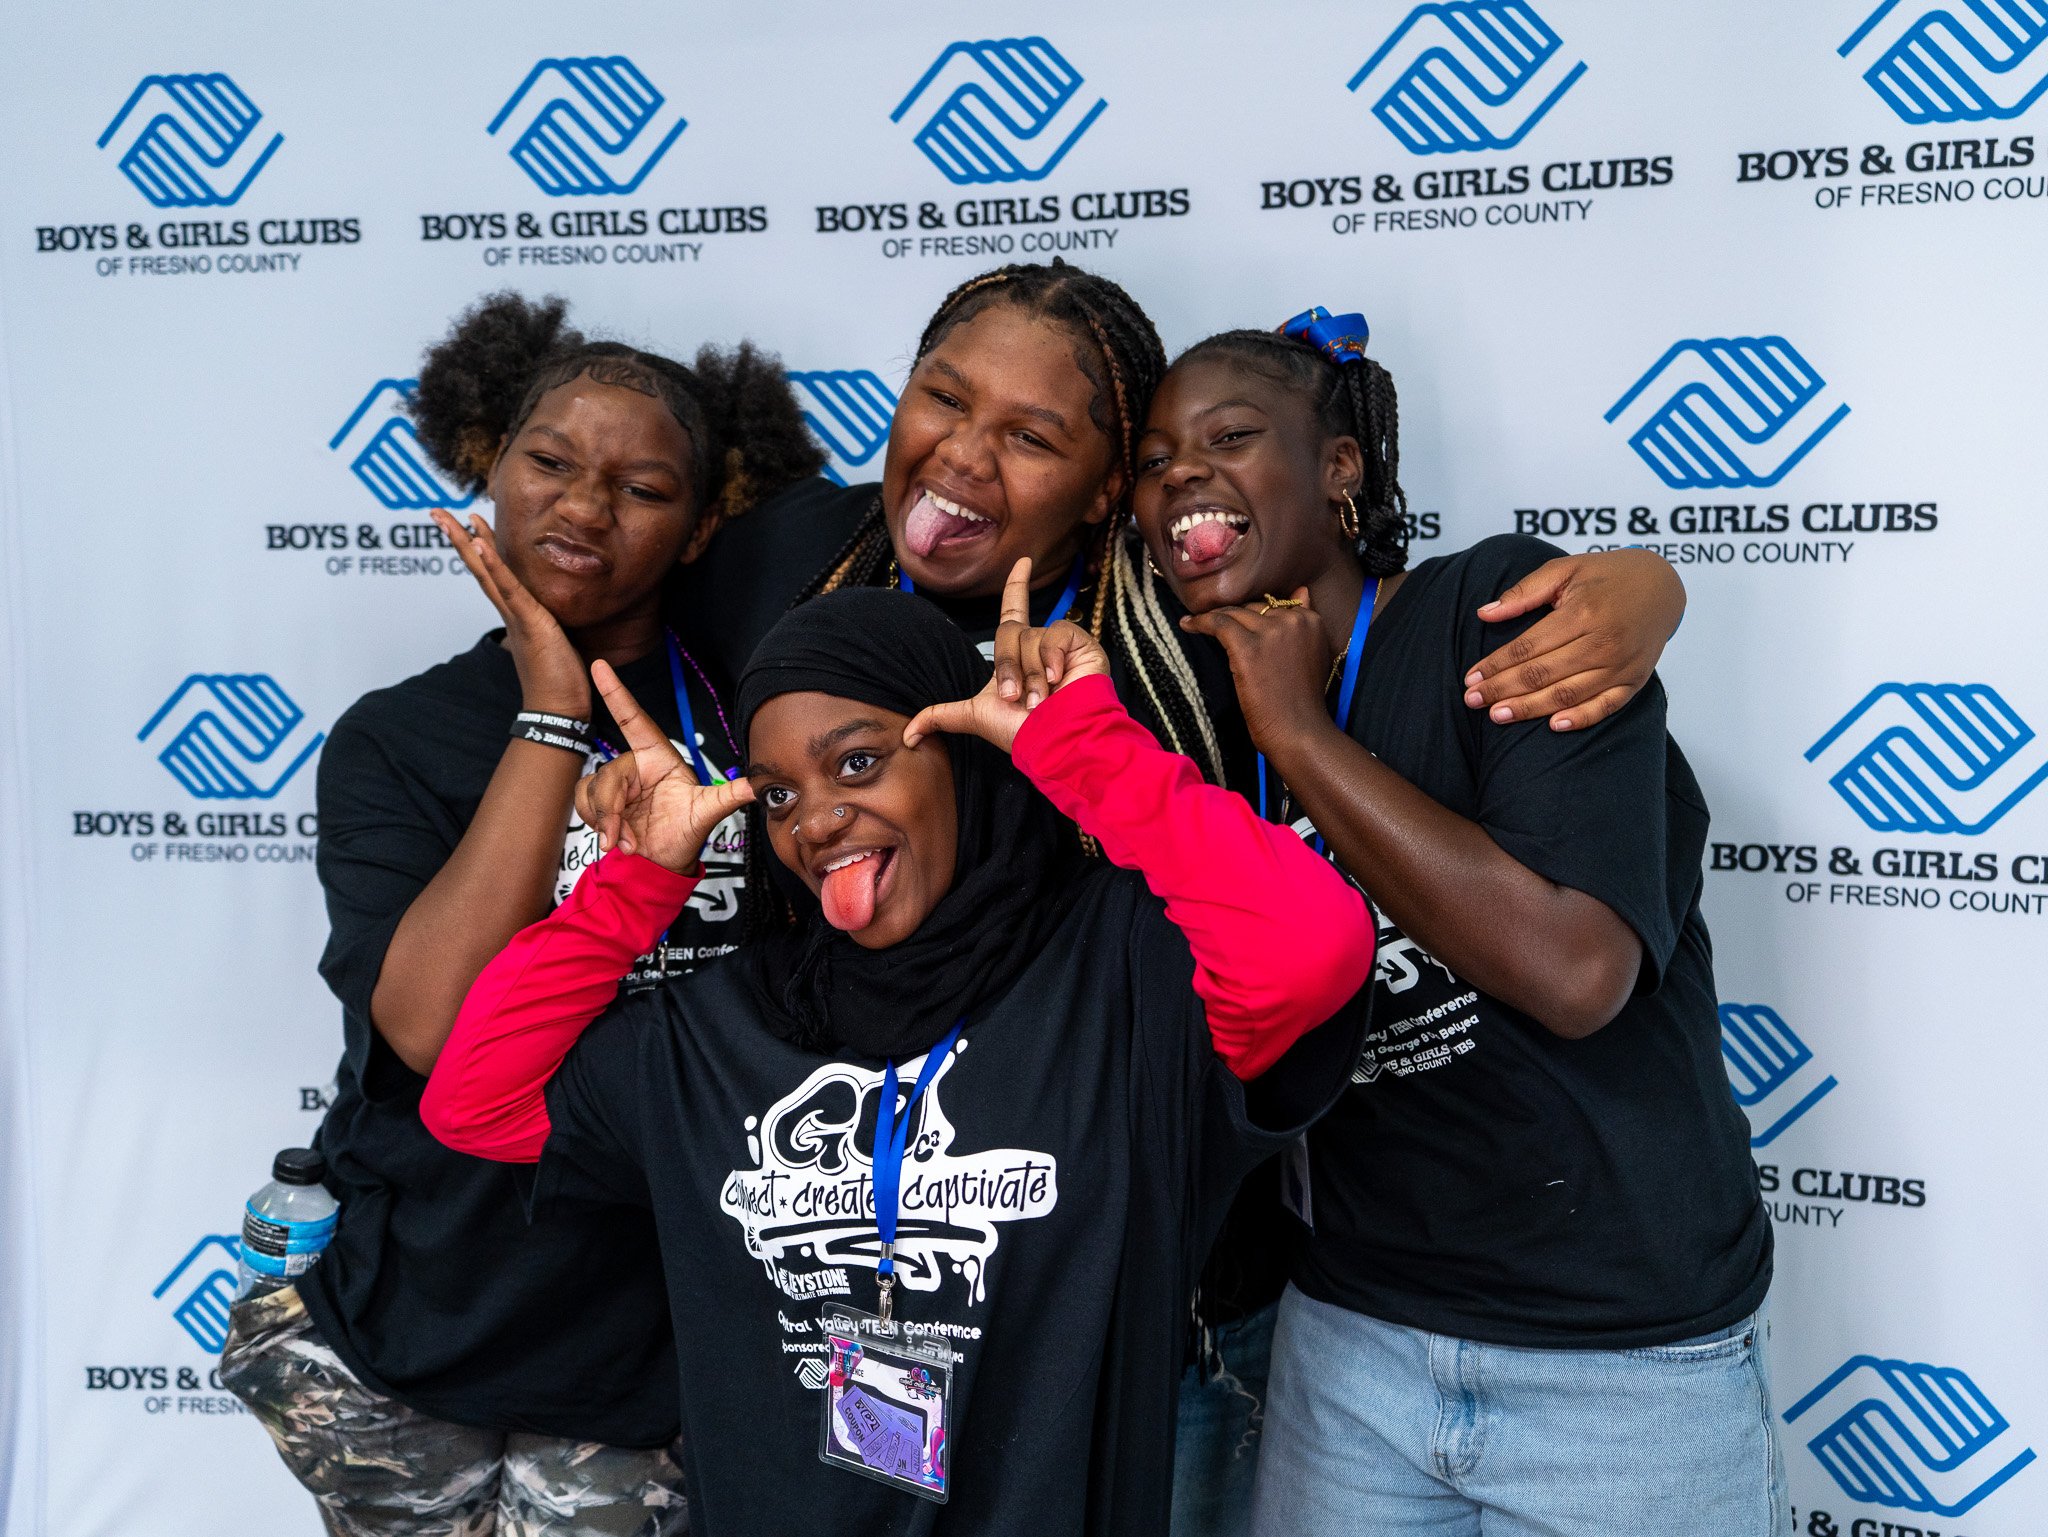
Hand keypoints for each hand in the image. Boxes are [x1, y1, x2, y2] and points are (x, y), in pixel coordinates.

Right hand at [436, 508, 589, 718]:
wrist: (559, 710)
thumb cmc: (560, 681)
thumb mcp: (556, 641)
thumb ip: (549, 625)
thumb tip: (553, 618)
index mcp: (516, 613)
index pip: (492, 575)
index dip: (479, 548)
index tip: (468, 522)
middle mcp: (510, 612)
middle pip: (478, 568)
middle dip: (458, 538)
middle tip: (437, 512)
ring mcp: (516, 615)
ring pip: (486, 573)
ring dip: (467, 543)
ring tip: (450, 517)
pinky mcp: (529, 620)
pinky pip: (509, 588)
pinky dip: (492, 565)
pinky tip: (477, 542)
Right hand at [575, 661, 754, 872]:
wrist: (662, 865)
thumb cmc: (686, 834)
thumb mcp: (708, 812)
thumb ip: (730, 795)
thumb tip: (758, 784)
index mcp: (659, 758)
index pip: (635, 720)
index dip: (616, 692)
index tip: (599, 665)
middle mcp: (636, 767)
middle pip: (610, 771)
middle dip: (612, 807)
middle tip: (622, 836)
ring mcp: (616, 784)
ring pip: (595, 788)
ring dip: (606, 820)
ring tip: (627, 841)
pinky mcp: (599, 801)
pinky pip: (583, 800)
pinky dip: (596, 822)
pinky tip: (615, 839)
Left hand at [903, 557, 1108, 753]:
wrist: (1054, 740)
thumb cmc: (1021, 732)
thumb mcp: (973, 717)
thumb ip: (941, 716)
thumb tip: (907, 736)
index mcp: (1017, 655)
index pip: (1014, 610)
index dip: (1017, 585)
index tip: (1023, 561)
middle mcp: (1039, 646)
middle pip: (1009, 632)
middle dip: (1008, 668)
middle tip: (1015, 698)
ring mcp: (1062, 646)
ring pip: (1031, 637)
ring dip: (1031, 674)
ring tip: (1041, 700)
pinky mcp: (1082, 646)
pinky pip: (1058, 634)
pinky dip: (1052, 658)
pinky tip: (1058, 679)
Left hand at [1178, 588, 1337, 755]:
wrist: (1300, 731)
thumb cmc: (1303, 702)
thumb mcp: (1314, 653)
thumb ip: (1305, 622)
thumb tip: (1301, 590)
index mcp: (1311, 620)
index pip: (1273, 605)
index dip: (1253, 614)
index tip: (1237, 620)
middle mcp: (1293, 620)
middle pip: (1253, 607)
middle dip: (1233, 616)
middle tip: (1213, 624)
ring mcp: (1271, 631)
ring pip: (1234, 613)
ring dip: (1213, 617)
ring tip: (1196, 622)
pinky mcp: (1248, 646)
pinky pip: (1218, 623)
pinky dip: (1200, 622)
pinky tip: (1188, 625)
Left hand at [1464, 549, 1685, 730]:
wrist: (1661, 584)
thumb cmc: (1607, 575)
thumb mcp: (1565, 569)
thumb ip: (1525, 591)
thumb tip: (1485, 614)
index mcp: (1583, 613)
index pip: (1528, 646)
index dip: (1496, 665)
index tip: (1470, 677)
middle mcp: (1604, 642)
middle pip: (1543, 674)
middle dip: (1503, 690)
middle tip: (1472, 701)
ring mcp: (1622, 665)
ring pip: (1568, 694)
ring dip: (1530, 708)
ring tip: (1498, 716)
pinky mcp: (1635, 680)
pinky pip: (1606, 707)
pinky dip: (1581, 719)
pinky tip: (1553, 726)